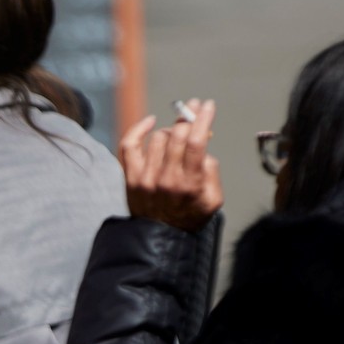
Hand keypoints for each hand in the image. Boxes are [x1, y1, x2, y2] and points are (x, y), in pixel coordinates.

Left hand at [120, 98, 223, 232]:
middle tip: (194, 106)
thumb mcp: (213, 200)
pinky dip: (138, 128)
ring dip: (170, 129)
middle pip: (177, 135)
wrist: (160, 237)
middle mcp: (166, 178)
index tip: (208, 106)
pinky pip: (129, 144)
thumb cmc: (189, 216)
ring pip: (158, 137)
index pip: (196, 142)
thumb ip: (212, 172)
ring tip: (177, 132)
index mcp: (189, 183)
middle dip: (188, 115)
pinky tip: (150, 121)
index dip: (203, 119)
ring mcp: (145, 177)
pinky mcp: (130, 177)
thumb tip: (203, 148)